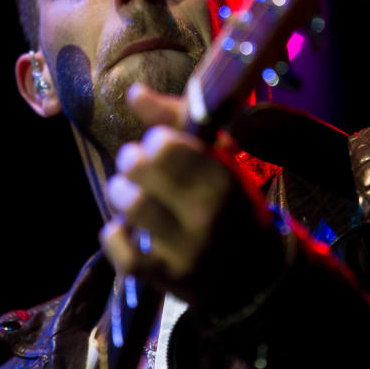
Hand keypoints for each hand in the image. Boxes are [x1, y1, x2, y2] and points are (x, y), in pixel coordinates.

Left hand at [99, 83, 283, 307]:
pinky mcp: (168, 278)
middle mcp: (205, 213)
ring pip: (130, 205)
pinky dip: (114, 237)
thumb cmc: (229, 202)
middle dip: (131, 161)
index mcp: (220, 177)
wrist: (255, 270)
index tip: (162, 147)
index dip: (155, 141)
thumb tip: (133, 93)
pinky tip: (124, 229)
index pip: (165, 144)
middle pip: (139, 168)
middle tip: (138, 166)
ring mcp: (187, 249)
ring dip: (120, 193)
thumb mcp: (217, 158)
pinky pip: (123, 253)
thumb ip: (175, 121)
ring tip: (130, 193)